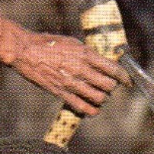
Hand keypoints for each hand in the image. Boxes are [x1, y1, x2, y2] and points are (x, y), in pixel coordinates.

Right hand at [3, 29, 125, 114]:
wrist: (25, 52)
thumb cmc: (47, 44)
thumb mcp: (72, 42)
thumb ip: (87, 53)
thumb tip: (100, 60)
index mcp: (85, 54)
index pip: (113, 69)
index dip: (124, 76)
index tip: (128, 80)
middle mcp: (81, 70)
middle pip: (108, 85)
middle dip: (112, 86)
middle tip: (109, 85)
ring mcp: (71, 83)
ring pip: (99, 98)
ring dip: (102, 98)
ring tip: (99, 95)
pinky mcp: (61, 94)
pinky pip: (82, 108)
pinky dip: (91, 110)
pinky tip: (93, 109)